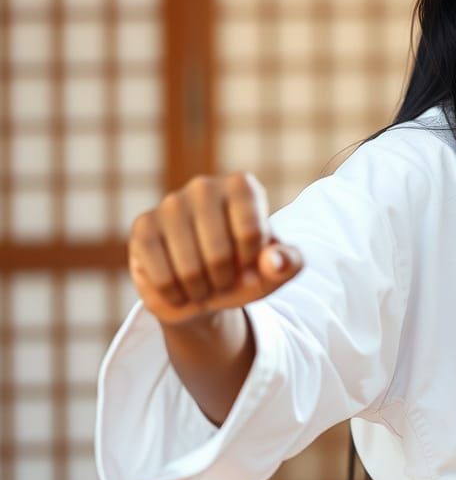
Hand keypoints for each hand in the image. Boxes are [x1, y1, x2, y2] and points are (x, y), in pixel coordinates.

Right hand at [127, 172, 303, 327]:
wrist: (206, 287)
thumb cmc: (247, 270)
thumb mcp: (276, 270)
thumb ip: (288, 263)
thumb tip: (272, 263)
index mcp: (242, 187)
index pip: (253, 232)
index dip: (254, 263)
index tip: (251, 263)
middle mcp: (204, 186)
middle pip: (219, 253)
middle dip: (226, 280)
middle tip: (224, 278)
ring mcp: (170, 203)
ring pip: (189, 268)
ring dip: (201, 290)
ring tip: (204, 283)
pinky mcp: (143, 226)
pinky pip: (161, 275)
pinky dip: (175, 293)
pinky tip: (180, 287)